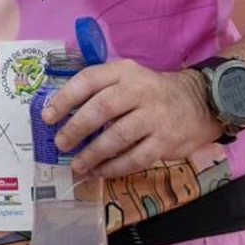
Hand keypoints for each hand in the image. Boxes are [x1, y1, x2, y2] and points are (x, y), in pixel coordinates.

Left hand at [41, 59, 219, 179]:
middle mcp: (139, 90)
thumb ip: (98, 90)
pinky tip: (100, 172)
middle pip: (102, 108)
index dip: (65, 98)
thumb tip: (60, 114)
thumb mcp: (126, 78)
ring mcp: (154, 116)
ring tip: (77, 164)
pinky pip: (136, 158)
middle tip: (60, 143)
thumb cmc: (149, 92)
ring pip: (118, 136)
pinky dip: (115, 168)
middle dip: (76, 128)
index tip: (47, 117)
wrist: (197, 102)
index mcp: (123, 72)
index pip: (88, 80)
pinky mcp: (166, 141)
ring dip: (93, 153)